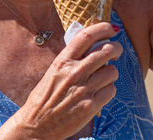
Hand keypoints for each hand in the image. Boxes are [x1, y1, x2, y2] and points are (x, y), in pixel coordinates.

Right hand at [15, 23, 121, 139]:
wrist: (36, 124)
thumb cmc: (46, 95)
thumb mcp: (55, 69)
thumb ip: (73, 56)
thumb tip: (93, 42)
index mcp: (63, 60)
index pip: (86, 35)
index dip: (102, 28)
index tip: (111, 29)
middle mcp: (74, 72)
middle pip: (106, 50)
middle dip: (116, 48)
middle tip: (116, 50)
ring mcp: (84, 89)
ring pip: (112, 70)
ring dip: (111, 71)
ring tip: (104, 75)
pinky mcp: (91, 106)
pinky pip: (111, 90)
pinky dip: (109, 89)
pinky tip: (100, 91)